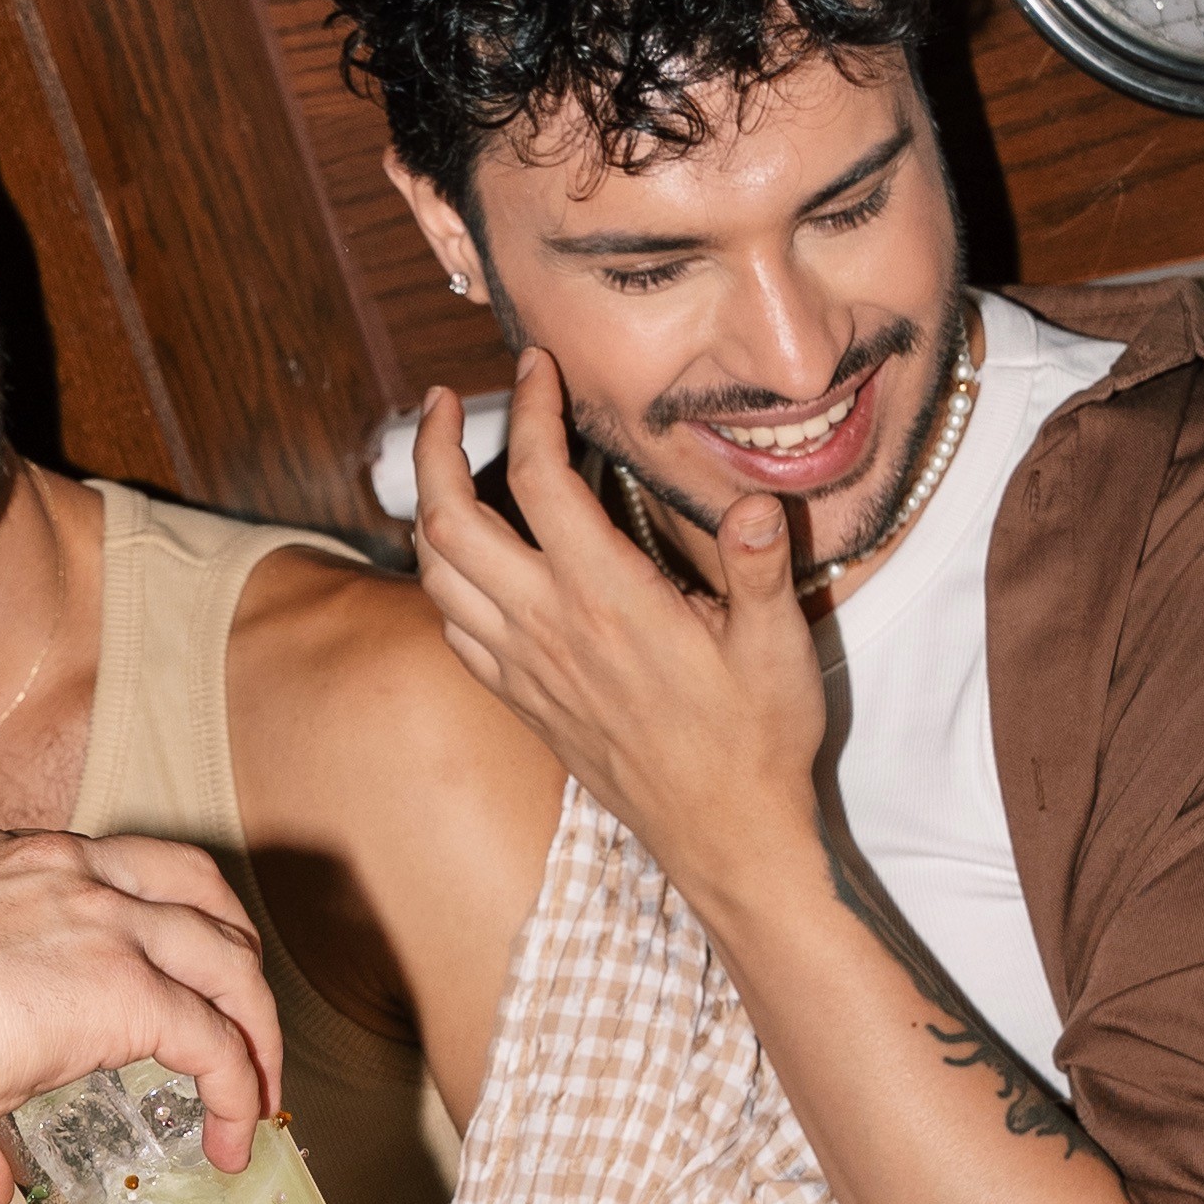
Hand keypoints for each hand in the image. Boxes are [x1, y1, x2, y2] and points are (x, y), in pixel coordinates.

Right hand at [0, 822, 279, 1203]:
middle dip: (230, 950)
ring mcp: (103, 919)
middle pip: (194, 884)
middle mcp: (65, 868)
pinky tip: (232, 1135)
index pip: (113, 871)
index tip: (159, 984)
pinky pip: (215, 1038)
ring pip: (227, 952)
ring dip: (256, 1022)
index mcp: (10, 859)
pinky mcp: (125, 985)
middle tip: (236, 1020)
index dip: (153, 927)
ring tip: (258, 1088)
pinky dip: (238, 1088)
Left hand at [409, 348, 823, 906]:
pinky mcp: (523, 702)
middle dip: (431, 447)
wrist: (724, 839)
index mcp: (606, 595)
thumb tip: (754, 498)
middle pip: (447, 518)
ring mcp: (525, 668)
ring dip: (425, 510)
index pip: (536, 478)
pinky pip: (453, 630)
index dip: (527, 408)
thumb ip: (760, 565)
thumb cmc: (757, 740)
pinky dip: (443, 581)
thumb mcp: (777, 645)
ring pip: (435, 574)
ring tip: (441, 468)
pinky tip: (469, 563)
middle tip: (443, 401)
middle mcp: (547, 626)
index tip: (535, 365)